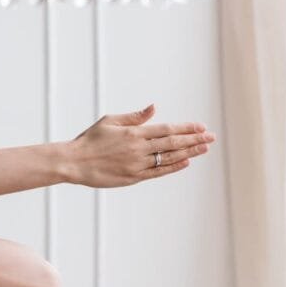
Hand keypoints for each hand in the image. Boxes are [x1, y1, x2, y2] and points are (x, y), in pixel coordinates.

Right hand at [63, 103, 215, 186]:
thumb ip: (134, 117)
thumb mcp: (110, 121)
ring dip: (189, 152)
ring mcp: (137, 164)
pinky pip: (158, 172)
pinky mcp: (133, 177)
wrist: (74, 163)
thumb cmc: (90, 140)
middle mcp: (139, 148)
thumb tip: (154, 108)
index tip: (201, 127)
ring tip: (204, 148)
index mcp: (134, 133)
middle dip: (194, 139)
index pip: (167, 129)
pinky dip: (173, 167)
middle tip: (211, 137)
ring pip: (169, 158)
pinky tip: (185, 162)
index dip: (186, 128)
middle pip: (173, 143)